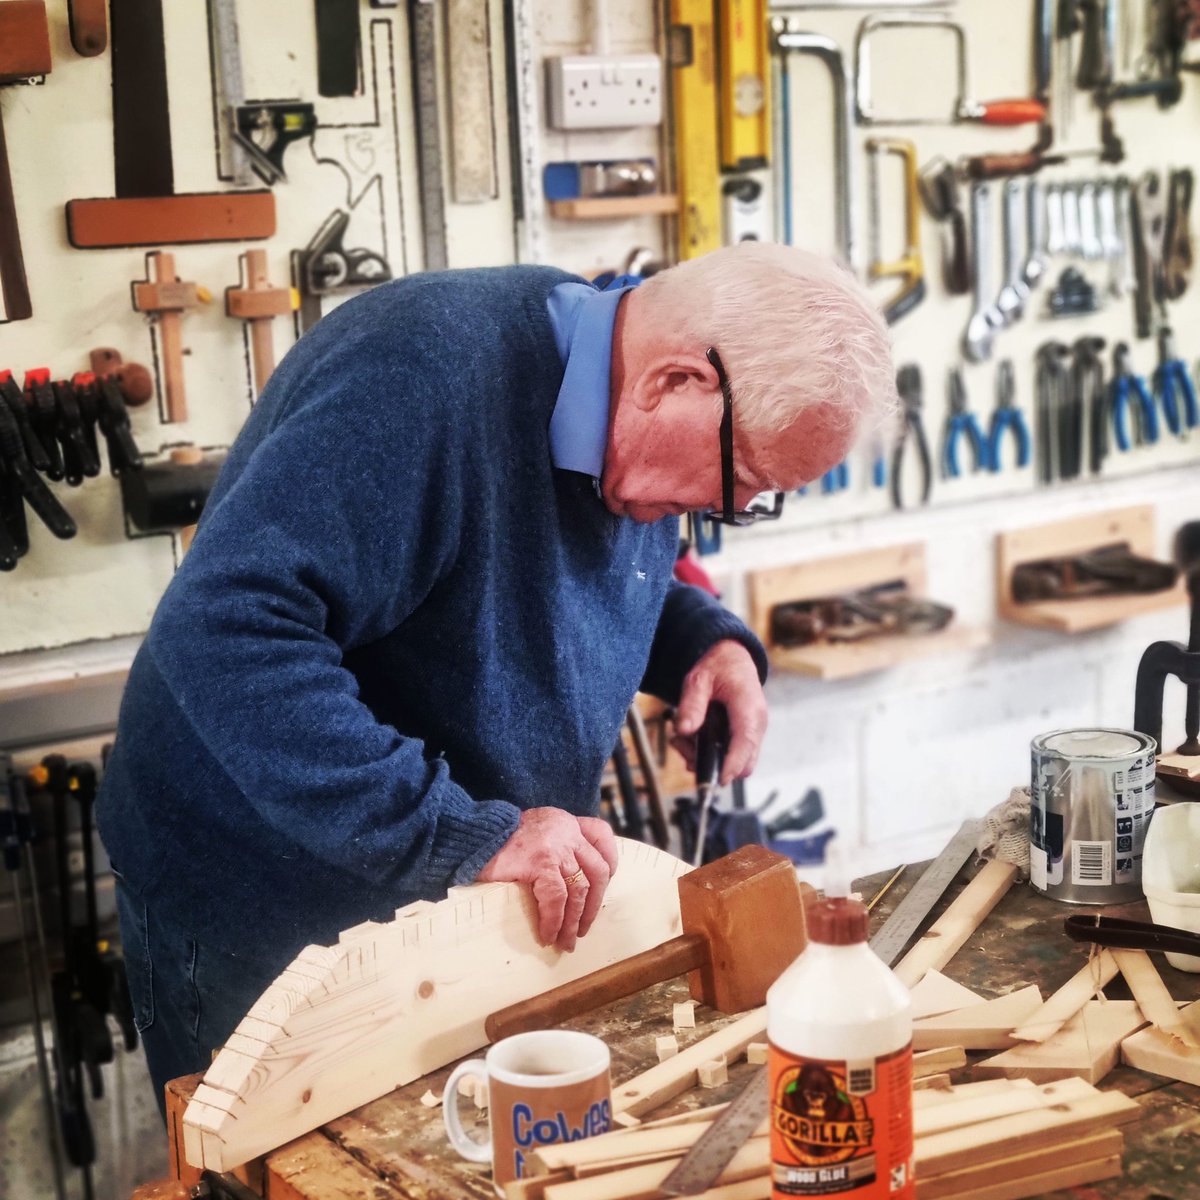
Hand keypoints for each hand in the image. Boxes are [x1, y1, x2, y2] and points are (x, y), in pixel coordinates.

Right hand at [477, 808, 618, 951]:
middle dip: (593, 904)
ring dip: (574, 921)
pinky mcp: (540, 863)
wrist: (471, 836)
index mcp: (565, 821)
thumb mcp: (534, 831)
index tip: (607, 882)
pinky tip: (547, 935)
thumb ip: (554, 844)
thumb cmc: (497, 840)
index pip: (600, 833)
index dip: (610, 859)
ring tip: (566, 942)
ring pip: (578, 890)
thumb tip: (568, 881)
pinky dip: (554, 921)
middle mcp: (565, 831)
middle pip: (596, 870)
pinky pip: (556, 900)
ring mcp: (555, 847)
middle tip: (583, 928)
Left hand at [671, 641, 767, 785]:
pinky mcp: (745, 737)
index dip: (732, 764)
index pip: (745, 741)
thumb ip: (691, 704)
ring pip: (735, 762)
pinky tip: (690, 738)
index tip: (718, 779)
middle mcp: (756, 723)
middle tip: (683, 746)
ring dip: (707, 759)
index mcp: (748, 706)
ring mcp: (753, 732)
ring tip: (682, 739)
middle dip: (713, 764)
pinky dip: (710, 754)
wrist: (734, 659)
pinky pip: (731, 755)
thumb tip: (684, 730)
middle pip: (744, 762)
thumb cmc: (720, 667)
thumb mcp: (698, 678)